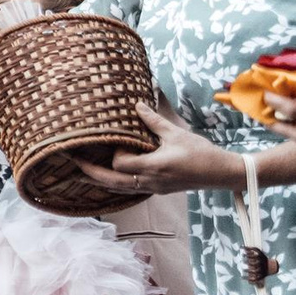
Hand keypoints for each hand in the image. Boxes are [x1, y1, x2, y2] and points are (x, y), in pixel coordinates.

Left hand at [75, 102, 234, 192]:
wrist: (223, 173)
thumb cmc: (202, 153)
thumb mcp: (176, 133)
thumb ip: (153, 120)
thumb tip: (136, 104)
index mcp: (154, 167)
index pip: (120, 165)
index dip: (113, 155)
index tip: (116, 142)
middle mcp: (150, 182)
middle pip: (112, 183)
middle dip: (91, 173)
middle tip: (72, 164)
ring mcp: (154, 188)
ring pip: (120, 190)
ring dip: (100, 182)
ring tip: (82, 175)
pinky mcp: (159, 190)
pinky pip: (131, 190)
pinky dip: (116, 185)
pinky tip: (109, 180)